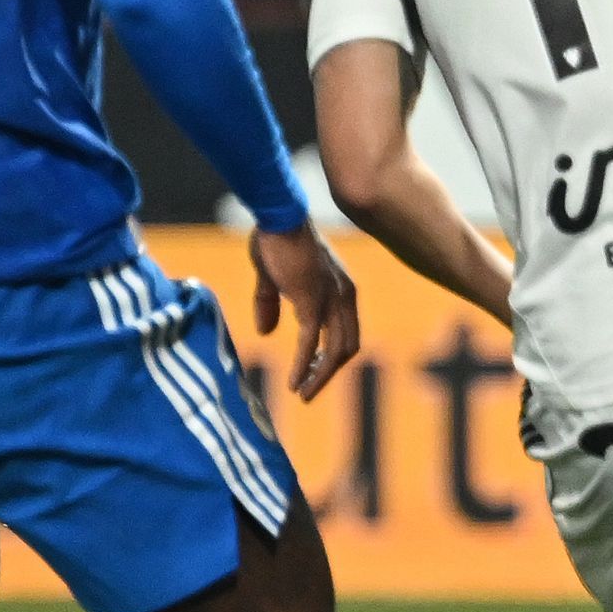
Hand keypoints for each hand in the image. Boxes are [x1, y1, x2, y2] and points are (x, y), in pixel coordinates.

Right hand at [248, 225, 362, 400]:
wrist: (277, 217)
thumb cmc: (276, 239)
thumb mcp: (273, 277)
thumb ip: (271, 304)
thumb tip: (265, 332)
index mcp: (341, 289)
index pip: (347, 332)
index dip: (332, 356)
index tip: (315, 373)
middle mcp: (344, 296)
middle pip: (347, 346)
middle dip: (329, 372)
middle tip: (309, 392)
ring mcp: (331, 300)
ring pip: (335, 350)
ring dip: (320, 376)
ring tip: (303, 394)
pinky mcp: (312, 302)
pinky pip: (311, 343)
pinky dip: (304, 365)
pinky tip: (295, 382)